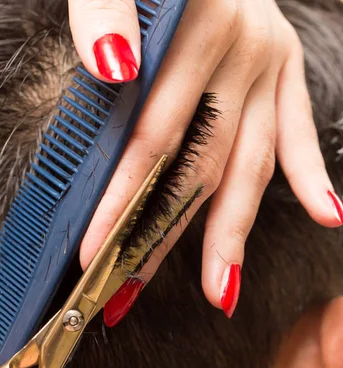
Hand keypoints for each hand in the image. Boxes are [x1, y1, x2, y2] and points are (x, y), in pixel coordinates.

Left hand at [69, 0, 341, 319]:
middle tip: (134, 290)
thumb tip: (114, 67)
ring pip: (250, 162)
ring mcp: (270, 58)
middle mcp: (243, 47)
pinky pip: (299, 128)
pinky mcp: (286, 63)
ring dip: (232, 231)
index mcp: (196, 24)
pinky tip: (327, 216)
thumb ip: (104, 7)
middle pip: (200, 165)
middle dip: (163, 235)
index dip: (123, 202)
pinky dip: (312, 174)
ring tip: (222, 290)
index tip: (97, 255)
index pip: (152, 138)